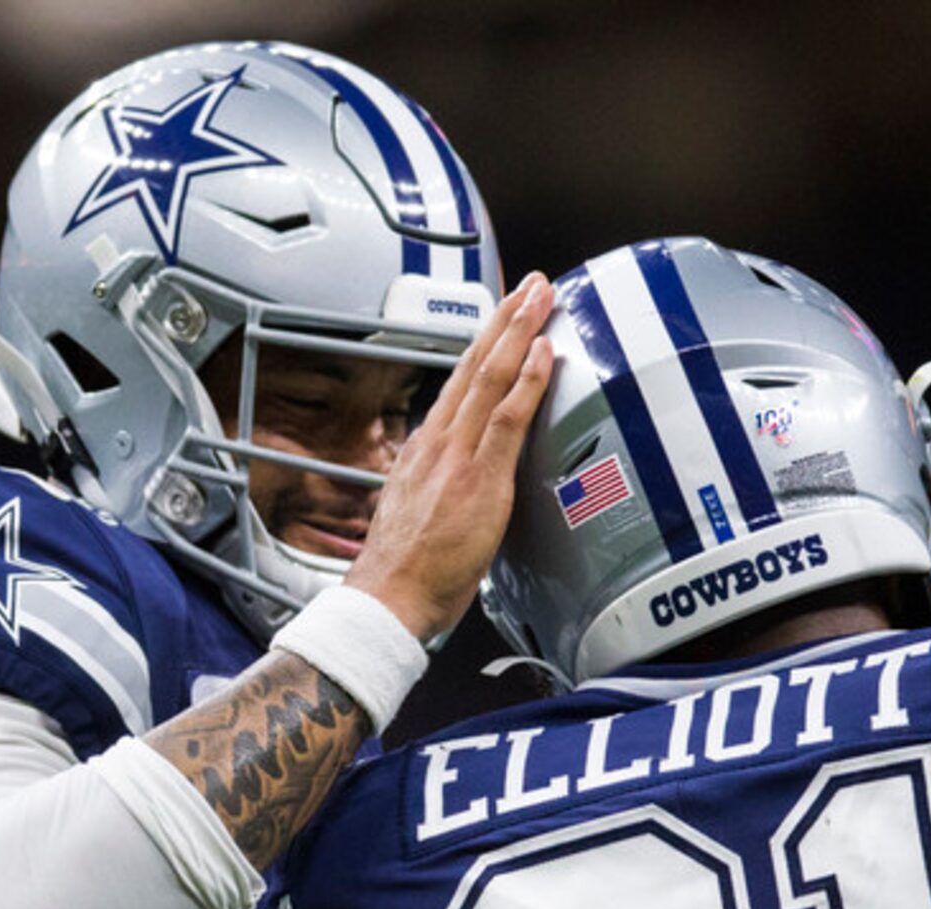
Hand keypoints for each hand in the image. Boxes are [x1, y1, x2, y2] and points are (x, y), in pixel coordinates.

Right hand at [347, 274, 555, 639]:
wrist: (386, 600)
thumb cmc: (403, 575)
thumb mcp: (418, 516)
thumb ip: (438, 489)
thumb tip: (452, 486)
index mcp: (424, 451)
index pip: (459, 386)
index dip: (484, 348)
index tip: (503, 320)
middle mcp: (438, 443)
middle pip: (474, 366)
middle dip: (504, 321)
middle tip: (530, 286)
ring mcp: (458, 457)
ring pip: (491, 378)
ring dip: (519, 332)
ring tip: (541, 298)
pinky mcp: (480, 479)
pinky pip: (508, 418)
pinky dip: (528, 380)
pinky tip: (544, 351)